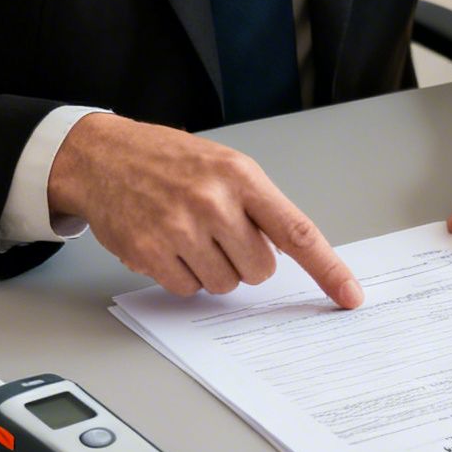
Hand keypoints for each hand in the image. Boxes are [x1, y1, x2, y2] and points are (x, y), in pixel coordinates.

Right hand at [49, 113, 362, 304]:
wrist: (102, 156)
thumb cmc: (168, 161)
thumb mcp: (224, 165)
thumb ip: (259, 206)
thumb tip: (291, 254)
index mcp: (241, 177)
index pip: (298, 232)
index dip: (328, 269)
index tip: (350, 295)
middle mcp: (213, 202)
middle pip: (259, 270)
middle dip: (245, 261)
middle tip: (219, 234)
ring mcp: (179, 228)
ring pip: (224, 284)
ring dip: (211, 269)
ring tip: (188, 235)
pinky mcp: (150, 252)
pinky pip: (187, 289)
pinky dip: (181, 275)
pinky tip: (166, 244)